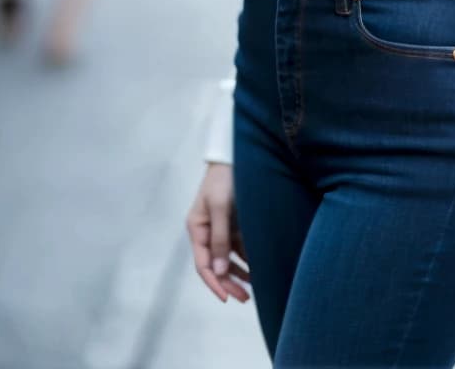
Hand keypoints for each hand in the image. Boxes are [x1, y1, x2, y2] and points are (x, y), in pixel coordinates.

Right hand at [185, 162, 250, 303]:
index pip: (203, 264)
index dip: (214, 283)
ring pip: (228, 259)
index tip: (226, 298)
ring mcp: (221, 228)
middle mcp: (207, 232)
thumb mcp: (220, 207)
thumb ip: (220, 238)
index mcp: (197, 229)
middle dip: (228, 283)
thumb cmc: (223, 179)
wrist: (234, 156)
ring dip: (239, 273)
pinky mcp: (234, 223)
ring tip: (254, 289)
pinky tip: (257, 268)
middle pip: (216, 265)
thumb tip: (220, 271)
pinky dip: (246, 259)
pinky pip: (239, 247)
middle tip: (245, 298)